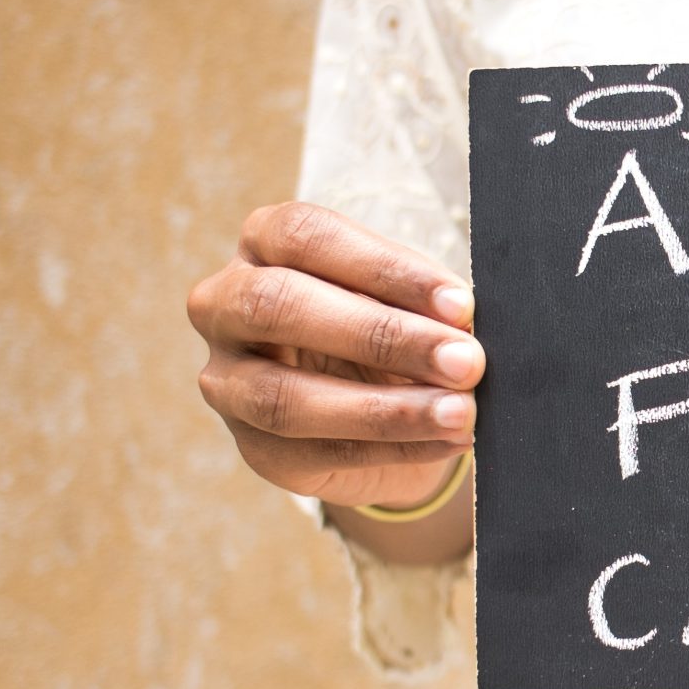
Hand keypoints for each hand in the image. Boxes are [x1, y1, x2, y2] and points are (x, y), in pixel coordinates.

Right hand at [186, 202, 484, 508]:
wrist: (376, 410)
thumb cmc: (384, 328)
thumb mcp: (402, 300)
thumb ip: (423, 304)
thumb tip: (463, 324)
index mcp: (262, 243)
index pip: (306, 236)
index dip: (385, 268)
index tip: (458, 303)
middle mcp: (225, 305)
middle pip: (279, 306)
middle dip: (381, 336)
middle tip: (463, 360)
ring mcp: (227, 382)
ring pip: (286, 397)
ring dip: (387, 409)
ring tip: (459, 412)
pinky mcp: (255, 448)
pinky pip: (319, 452)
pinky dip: (395, 447)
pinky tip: (445, 440)